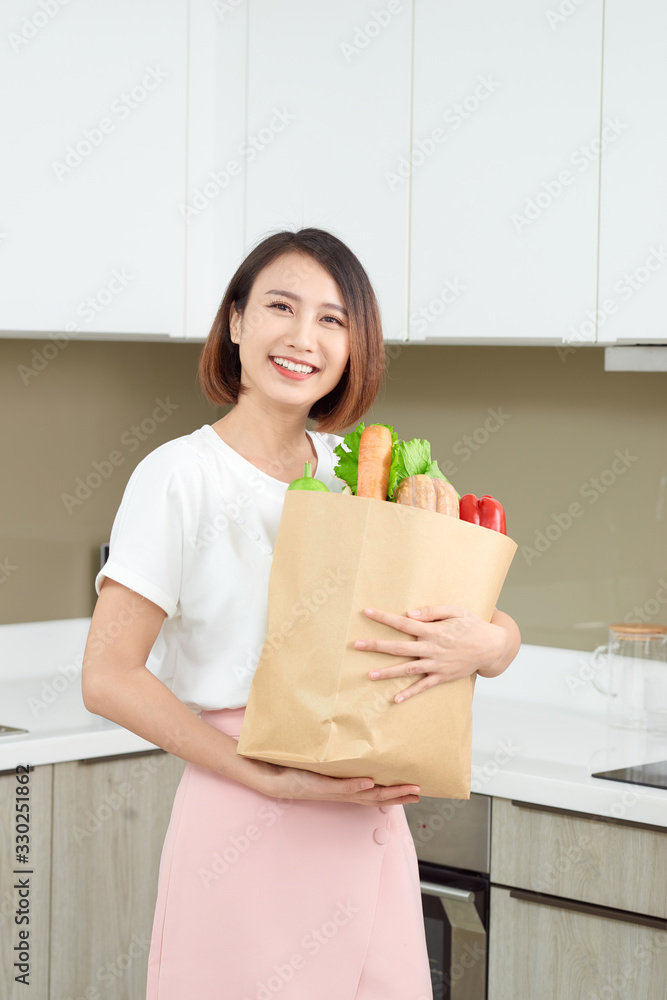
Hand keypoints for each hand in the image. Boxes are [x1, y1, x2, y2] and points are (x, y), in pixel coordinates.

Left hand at [247, 758, 419, 806]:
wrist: (273, 778)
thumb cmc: (297, 770)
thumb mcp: (322, 763)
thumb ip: (337, 757)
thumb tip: (351, 741)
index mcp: (345, 789)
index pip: (376, 793)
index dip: (396, 794)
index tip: (415, 790)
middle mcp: (342, 793)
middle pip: (377, 798)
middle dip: (399, 795)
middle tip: (419, 791)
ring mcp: (333, 790)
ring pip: (366, 795)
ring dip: (387, 793)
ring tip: (406, 789)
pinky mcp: (320, 785)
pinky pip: (341, 786)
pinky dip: (355, 786)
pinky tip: (369, 782)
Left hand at [354, 604, 514, 702]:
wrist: (492, 646)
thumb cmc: (472, 624)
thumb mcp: (455, 610)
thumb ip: (432, 611)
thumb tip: (410, 613)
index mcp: (433, 630)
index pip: (403, 623)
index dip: (384, 618)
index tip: (367, 612)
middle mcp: (432, 648)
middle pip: (399, 647)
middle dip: (377, 646)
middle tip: (357, 644)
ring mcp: (437, 664)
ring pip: (408, 669)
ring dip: (388, 672)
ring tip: (369, 675)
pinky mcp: (443, 676)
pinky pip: (424, 687)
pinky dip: (410, 693)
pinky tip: (395, 699)